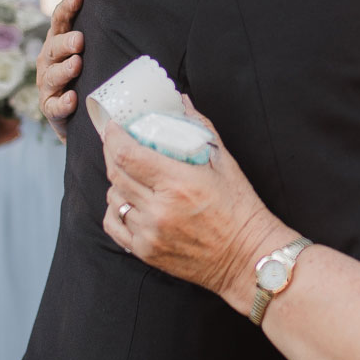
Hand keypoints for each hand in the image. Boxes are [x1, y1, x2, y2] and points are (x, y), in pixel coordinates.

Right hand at [35, 0, 83, 139]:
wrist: (74, 111)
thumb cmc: (79, 69)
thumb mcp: (79, 38)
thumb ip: (76, 9)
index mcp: (56, 40)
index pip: (60, 20)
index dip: (68, 7)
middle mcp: (48, 61)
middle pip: (53, 48)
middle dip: (65, 43)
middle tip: (80, 40)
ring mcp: (48, 85)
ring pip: (53, 76)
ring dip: (64, 70)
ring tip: (77, 65)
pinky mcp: (51, 109)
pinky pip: (55, 106)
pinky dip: (63, 103)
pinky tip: (73, 98)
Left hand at [100, 99, 286, 313]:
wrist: (248, 257)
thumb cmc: (241, 210)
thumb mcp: (225, 163)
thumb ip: (200, 128)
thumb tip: (182, 102)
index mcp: (179, 183)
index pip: (127, 154)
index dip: (113, 136)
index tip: (113, 125)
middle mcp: (159, 209)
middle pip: (116, 173)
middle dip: (112, 152)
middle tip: (117, 142)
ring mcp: (150, 233)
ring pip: (114, 198)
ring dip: (117, 182)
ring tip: (131, 174)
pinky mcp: (146, 252)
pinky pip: (114, 225)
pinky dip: (116, 209)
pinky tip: (128, 202)